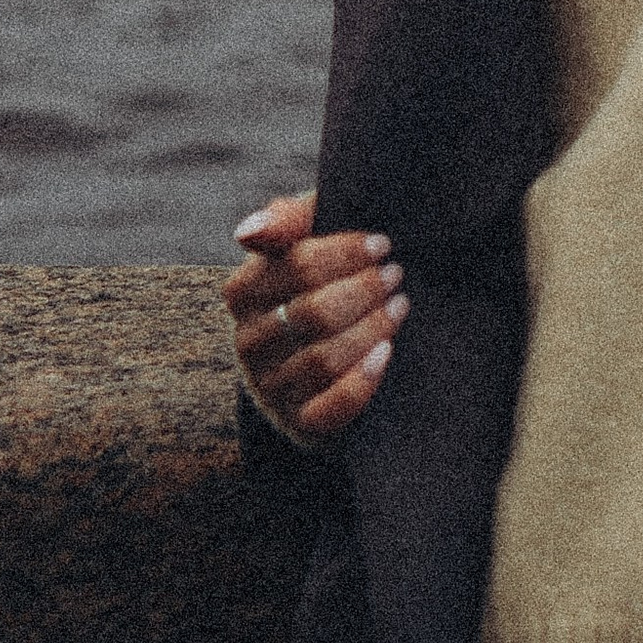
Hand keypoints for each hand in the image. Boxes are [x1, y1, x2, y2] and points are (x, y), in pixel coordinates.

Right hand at [227, 192, 405, 437]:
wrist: (319, 356)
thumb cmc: (316, 282)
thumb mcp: (303, 241)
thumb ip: (285, 221)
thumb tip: (248, 233)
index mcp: (242, 293)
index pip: (295, 266)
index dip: (345, 253)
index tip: (381, 244)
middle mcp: (248, 343)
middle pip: (314, 312)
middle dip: (363, 289)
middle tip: (396, 275)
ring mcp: (272, 386)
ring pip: (324, 359)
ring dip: (371, 328)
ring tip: (400, 306)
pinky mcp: (300, 422)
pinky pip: (330, 408)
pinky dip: (361, 382)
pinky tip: (386, 353)